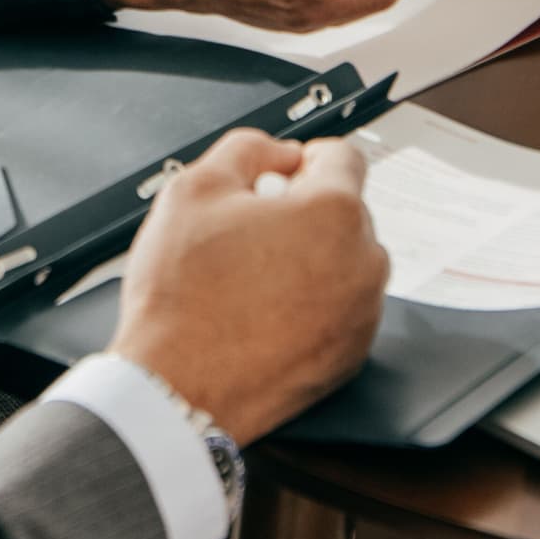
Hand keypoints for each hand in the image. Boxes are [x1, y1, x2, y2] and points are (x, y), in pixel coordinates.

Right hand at [107, 129, 387, 441]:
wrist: (176, 388)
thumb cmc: (182, 298)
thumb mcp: (194, 190)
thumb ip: (248, 150)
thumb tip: (278, 154)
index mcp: (334, 213)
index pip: (343, 157)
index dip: (305, 159)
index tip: (283, 175)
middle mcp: (363, 262)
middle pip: (344, 213)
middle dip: (303, 214)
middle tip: (249, 233)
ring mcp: (362, 314)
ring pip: (344, 263)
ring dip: (310, 260)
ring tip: (251, 280)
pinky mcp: (351, 355)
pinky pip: (340, 310)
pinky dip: (312, 305)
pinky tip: (263, 314)